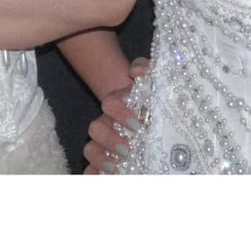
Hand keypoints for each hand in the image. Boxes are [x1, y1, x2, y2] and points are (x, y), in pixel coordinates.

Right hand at [83, 58, 150, 174]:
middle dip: (110, 139)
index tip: (138, 124)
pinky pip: (91, 170)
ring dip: (100, 158)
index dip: (119, 112)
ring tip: (117, 167)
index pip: (111, 104)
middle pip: (96, 128)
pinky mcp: (106, 162)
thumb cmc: (159, 101)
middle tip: (128, 148)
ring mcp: (106, 144)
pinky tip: (100, 179)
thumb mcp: (159, 84)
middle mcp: (110, 123)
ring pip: (90, 148)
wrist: (160, 120)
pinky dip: (93, 175)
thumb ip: (148, 71)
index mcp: (121, 104)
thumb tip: (137, 72)